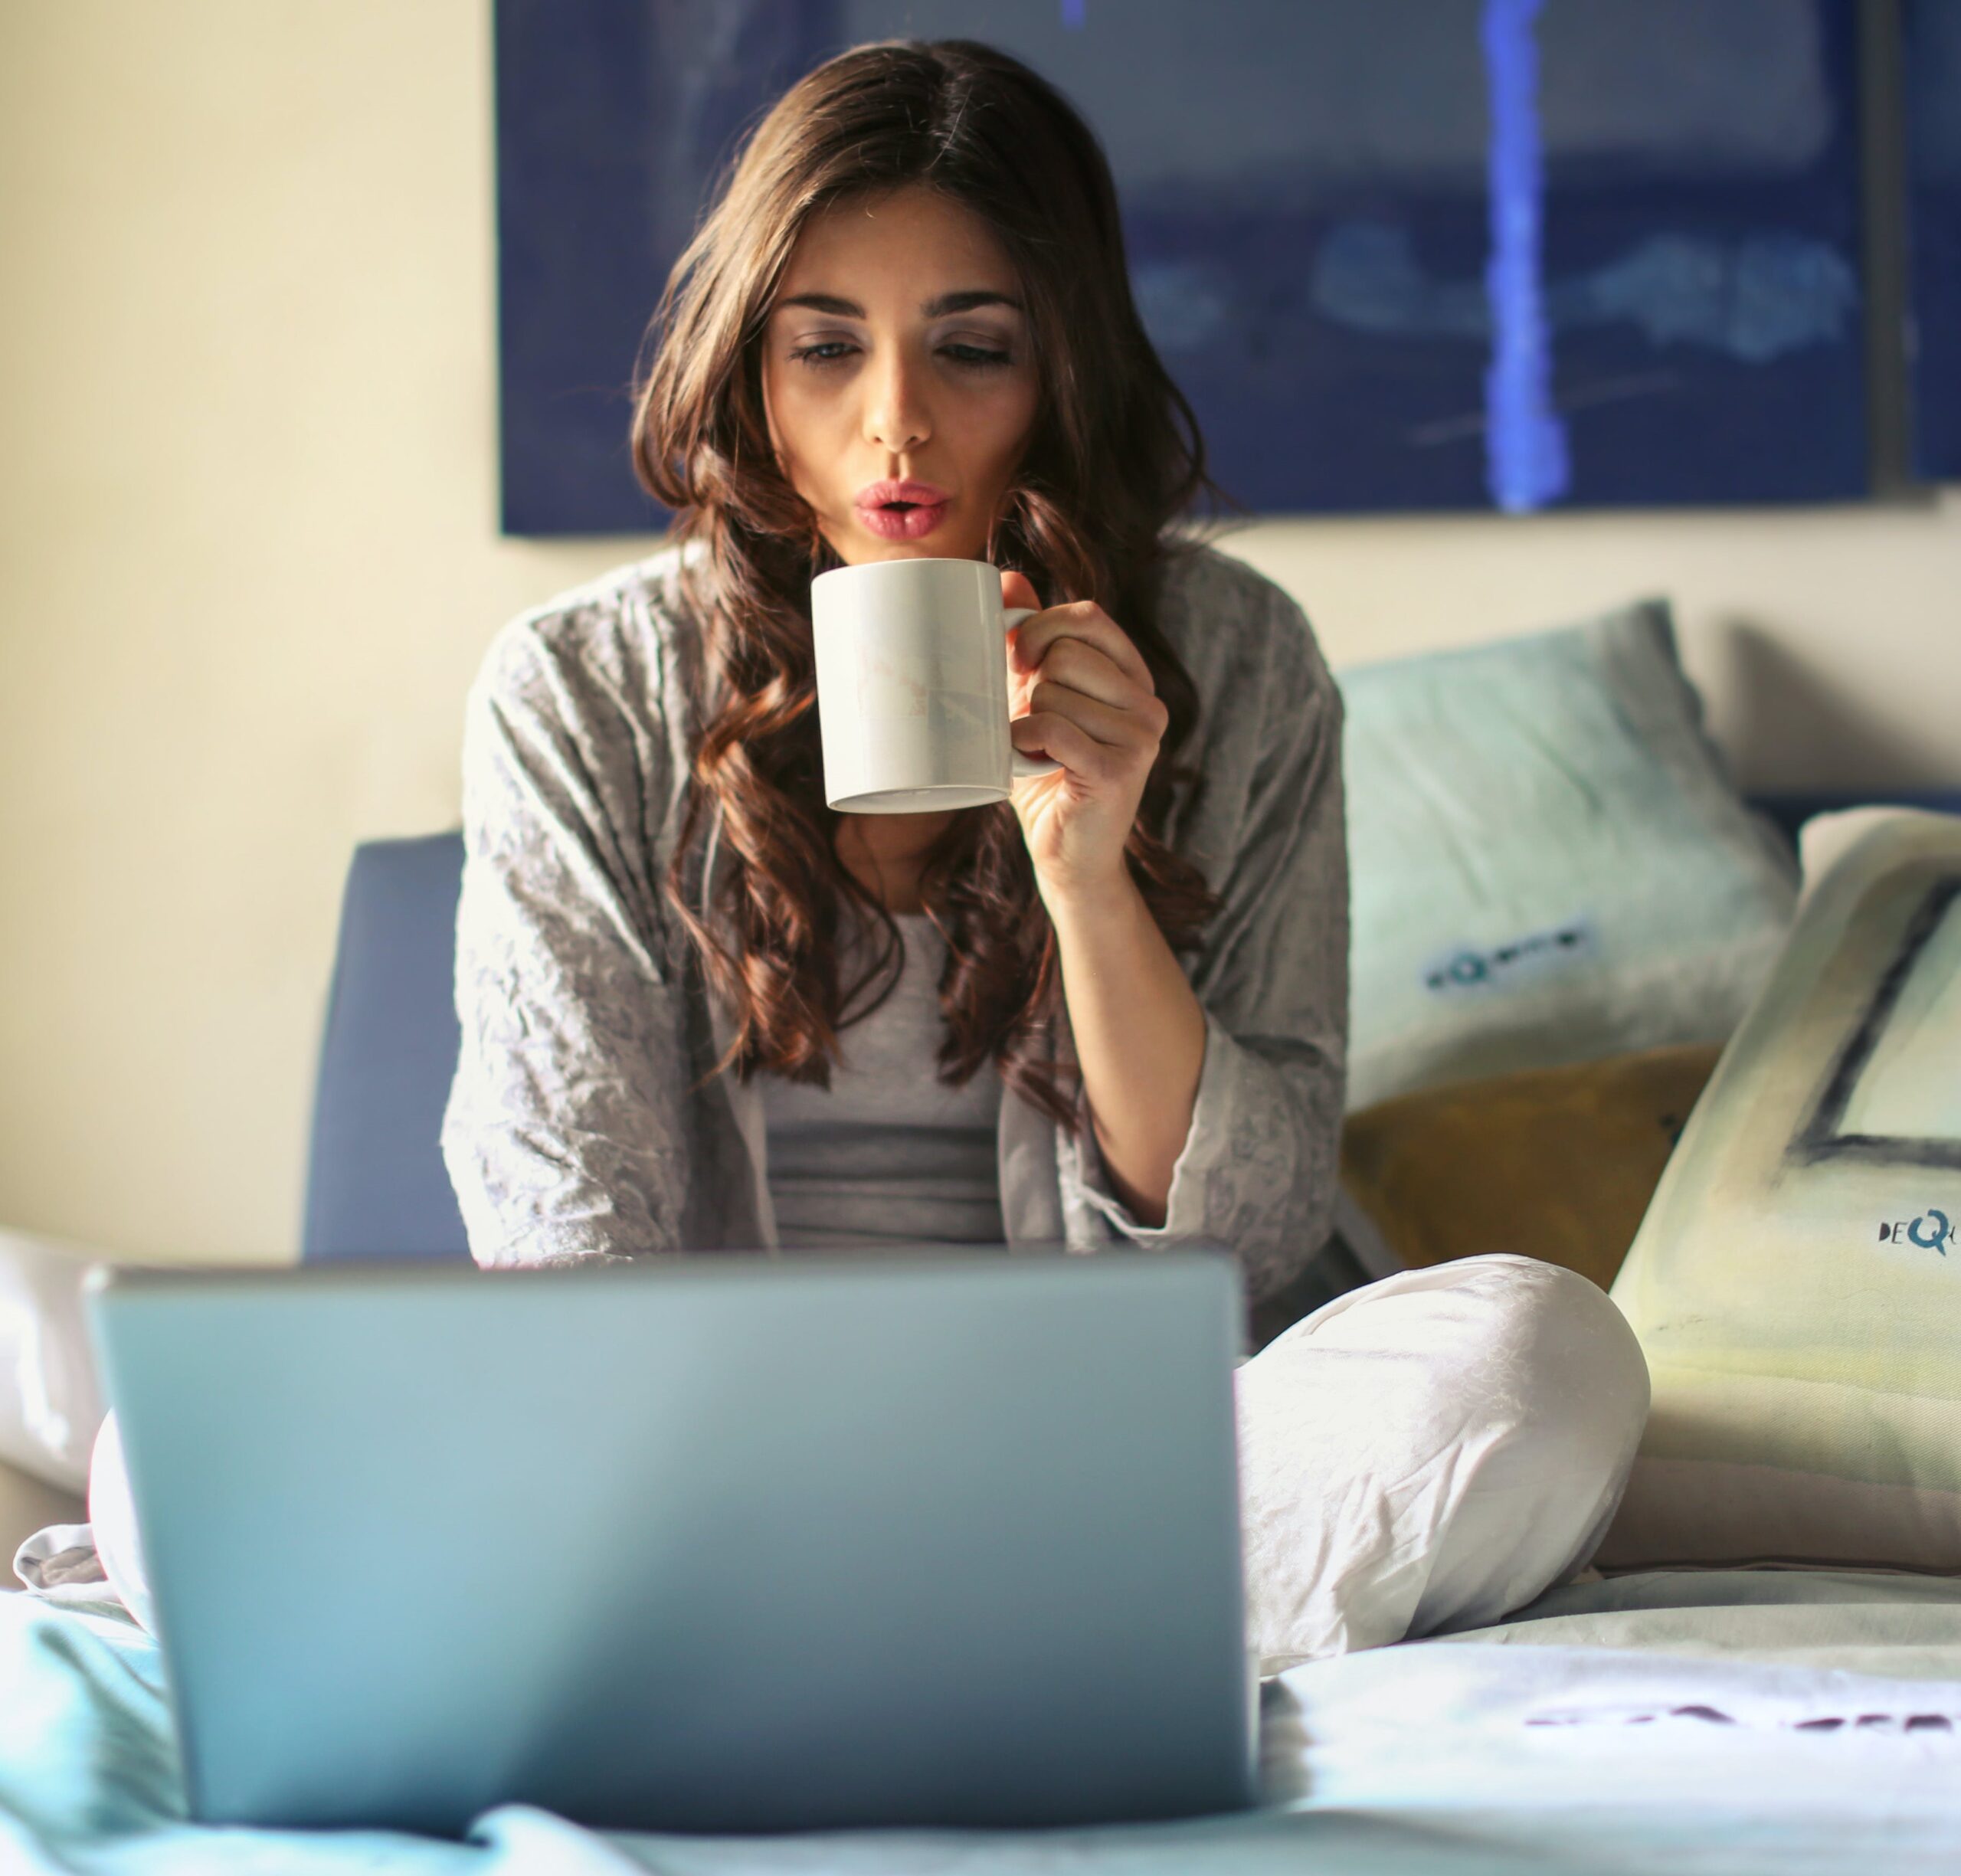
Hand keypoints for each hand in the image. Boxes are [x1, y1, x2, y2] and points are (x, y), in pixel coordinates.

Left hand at [1001, 569, 1168, 911]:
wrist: (1068, 855)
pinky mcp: (1121, 769)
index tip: (1017, 658)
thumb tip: (1007, 579)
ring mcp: (1142, 737)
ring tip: (1038, 753)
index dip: (1041, 626)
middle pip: (1067, 652)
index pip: (1089, 616)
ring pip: (1055, 691)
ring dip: (1026, 722)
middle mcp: (1148, 703)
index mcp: (1133, 678)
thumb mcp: (1035, 699)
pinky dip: (1024, 742)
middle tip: (1030, 723)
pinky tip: (1029, 761)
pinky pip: (1053, 728)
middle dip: (1031, 685)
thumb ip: (1030, 643)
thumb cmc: (1048, 776)